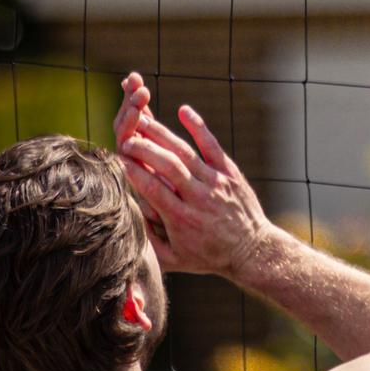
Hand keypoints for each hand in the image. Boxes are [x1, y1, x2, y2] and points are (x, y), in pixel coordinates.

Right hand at [114, 74, 272, 281]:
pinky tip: (183, 110)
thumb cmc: (209, 256)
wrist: (252, 250)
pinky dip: (198, 127)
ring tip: (143, 120)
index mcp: (180, 219)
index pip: (152, 189)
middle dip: (144, 150)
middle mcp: (198, 197)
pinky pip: (212, 146)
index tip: (117, 159)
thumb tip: (124, 222)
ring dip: (163, 135)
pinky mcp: (230, 172)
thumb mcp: (174, 260)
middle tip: (126, 139)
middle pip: (167, 166)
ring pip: (186, 152)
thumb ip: (148, 244)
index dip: (133, 172)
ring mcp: (216, 182)